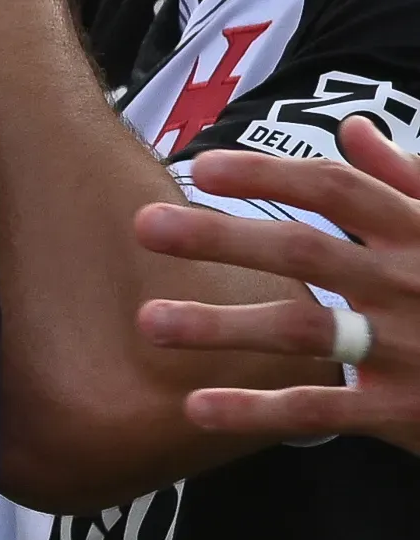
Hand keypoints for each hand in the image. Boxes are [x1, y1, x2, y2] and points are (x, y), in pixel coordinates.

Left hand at [135, 115, 419, 446]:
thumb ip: (407, 181)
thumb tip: (355, 128)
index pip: (338, 191)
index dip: (269, 175)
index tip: (200, 167)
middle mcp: (410, 285)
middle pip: (306, 252)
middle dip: (224, 238)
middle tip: (146, 225)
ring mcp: (406, 350)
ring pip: (302, 333)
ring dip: (221, 327)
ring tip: (149, 321)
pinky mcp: (402, 411)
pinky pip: (320, 411)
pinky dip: (257, 411)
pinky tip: (195, 407)